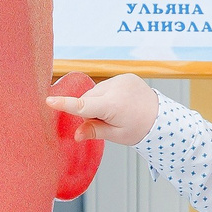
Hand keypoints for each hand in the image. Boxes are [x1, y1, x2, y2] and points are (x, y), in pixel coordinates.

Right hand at [45, 72, 159, 145]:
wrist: (162, 118)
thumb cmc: (139, 130)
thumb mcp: (116, 135)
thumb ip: (94, 131)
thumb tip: (76, 135)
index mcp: (113, 106)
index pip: (84, 105)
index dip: (65, 104)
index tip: (49, 100)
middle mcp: (116, 89)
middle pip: (88, 98)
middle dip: (90, 109)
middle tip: (104, 121)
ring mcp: (122, 80)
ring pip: (96, 91)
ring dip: (98, 101)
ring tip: (115, 112)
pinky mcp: (125, 76)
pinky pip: (106, 85)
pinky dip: (107, 94)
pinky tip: (120, 103)